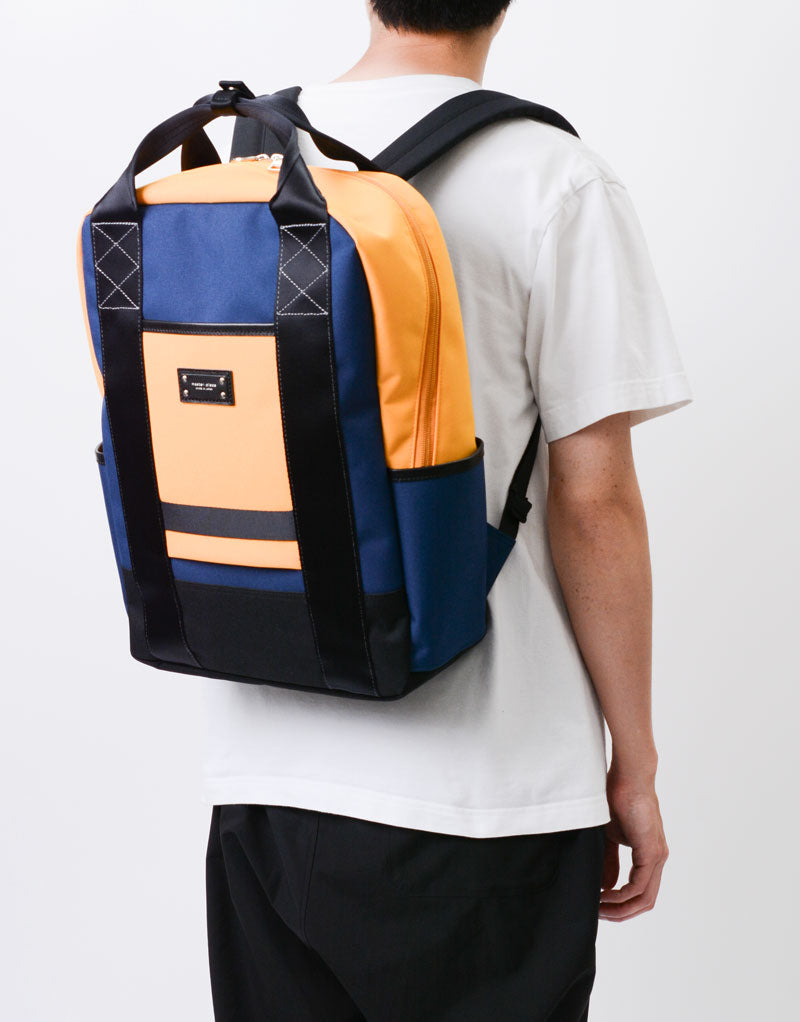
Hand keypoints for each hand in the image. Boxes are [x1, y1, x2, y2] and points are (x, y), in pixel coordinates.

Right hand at [599, 762, 668, 921]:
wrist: (627, 776)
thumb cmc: (616, 799)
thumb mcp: (609, 836)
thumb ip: (609, 862)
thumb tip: (607, 887)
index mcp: (649, 855)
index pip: (640, 892)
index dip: (620, 905)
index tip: (598, 906)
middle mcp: (658, 859)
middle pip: (644, 902)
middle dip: (620, 914)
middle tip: (597, 915)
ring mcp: (657, 856)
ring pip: (644, 899)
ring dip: (620, 909)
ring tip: (598, 909)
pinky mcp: (651, 851)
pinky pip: (638, 886)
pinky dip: (621, 896)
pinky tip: (604, 895)